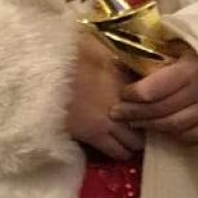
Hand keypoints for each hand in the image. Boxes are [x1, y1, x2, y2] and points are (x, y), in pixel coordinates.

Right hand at [67, 35, 143, 159]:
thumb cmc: (67, 52)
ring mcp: (110, 119)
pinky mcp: (93, 134)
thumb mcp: (98, 44)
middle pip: (150, 122)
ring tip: (130, 138)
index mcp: (127, 76)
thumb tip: (131, 50)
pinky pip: (117, 152)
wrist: (42, 69)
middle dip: (149, 125)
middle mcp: (125, 100)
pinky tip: (117, 148)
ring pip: (136, 143)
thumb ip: (118, 52)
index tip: (153, 106)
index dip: (155, 103)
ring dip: (135, 141)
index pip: (154, 96)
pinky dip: (121, 152)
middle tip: (143, 125)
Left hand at [112, 47, 197, 143]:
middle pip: (160, 111)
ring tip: (136, 122)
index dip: (132, 95)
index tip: (123, 92)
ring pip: (175, 126)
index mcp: (191, 69)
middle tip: (116, 113)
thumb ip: (165, 46)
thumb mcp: (191, 37)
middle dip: (135, 114)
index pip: (151, 90)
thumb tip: (130, 51)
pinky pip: (195, 134)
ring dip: (152, 126)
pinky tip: (165, 129)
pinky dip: (177, 134)